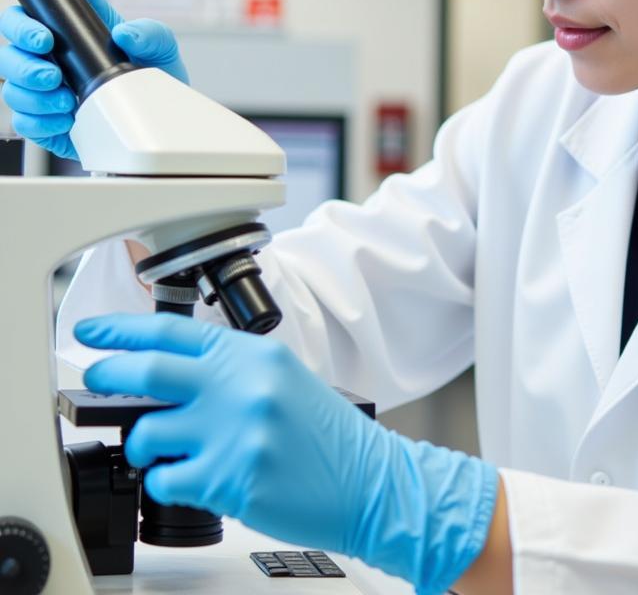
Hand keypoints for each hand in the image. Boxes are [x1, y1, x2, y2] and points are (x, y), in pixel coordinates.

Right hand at [0, 0, 187, 159]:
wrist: (163, 116)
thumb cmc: (153, 73)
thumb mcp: (159, 47)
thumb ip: (147, 31)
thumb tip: (125, 32)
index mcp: (66, 35)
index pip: (23, 19)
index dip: (21, 25)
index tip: (45, 39)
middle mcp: (47, 62)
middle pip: (8, 57)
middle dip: (23, 66)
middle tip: (53, 76)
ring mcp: (44, 94)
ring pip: (12, 91)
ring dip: (35, 97)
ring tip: (68, 101)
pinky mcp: (46, 124)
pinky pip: (25, 124)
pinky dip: (42, 123)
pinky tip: (67, 121)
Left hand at [75, 313, 497, 594]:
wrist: (369, 481)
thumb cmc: (327, 436)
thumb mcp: (282, 380)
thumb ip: (230, 371)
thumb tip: (165, 374)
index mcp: (256, 355)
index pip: (175, 331)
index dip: (124, 330)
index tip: (94, 331)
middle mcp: (244, 387)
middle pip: (150, 370)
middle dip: (108, 373)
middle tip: (94, 379)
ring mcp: (236, 432)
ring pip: (148, 432)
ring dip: (140, 444)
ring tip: (155, 450)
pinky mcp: (231, 479)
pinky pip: (166, 480)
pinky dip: (164, 481)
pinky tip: (187, 478)